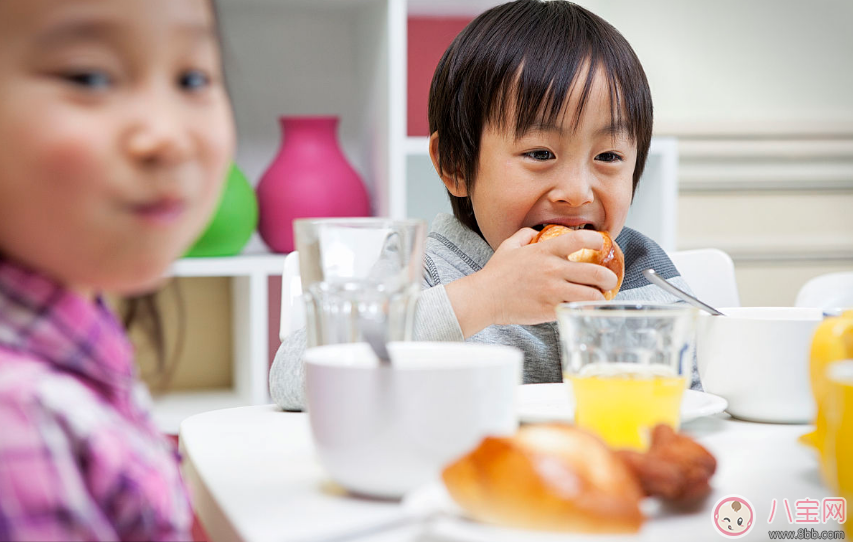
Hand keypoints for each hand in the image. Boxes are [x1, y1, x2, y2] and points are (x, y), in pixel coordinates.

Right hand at [446, 227, 618, 336]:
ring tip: (600, 297)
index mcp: (544, 251)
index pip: (580, 240)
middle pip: (595, 272)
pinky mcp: (549, 310)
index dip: (597, 240)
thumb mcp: (508, 246)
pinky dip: (584, 309)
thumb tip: (535, 233)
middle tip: (609, 280)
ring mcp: (552, 291)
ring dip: (600, 296)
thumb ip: (525, 235)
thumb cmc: (495, 274)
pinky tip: (584, 308)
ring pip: (591, 295)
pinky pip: (576, 310)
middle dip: (608, 277)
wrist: (484, 298)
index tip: (602, 243)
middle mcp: (552, 270)